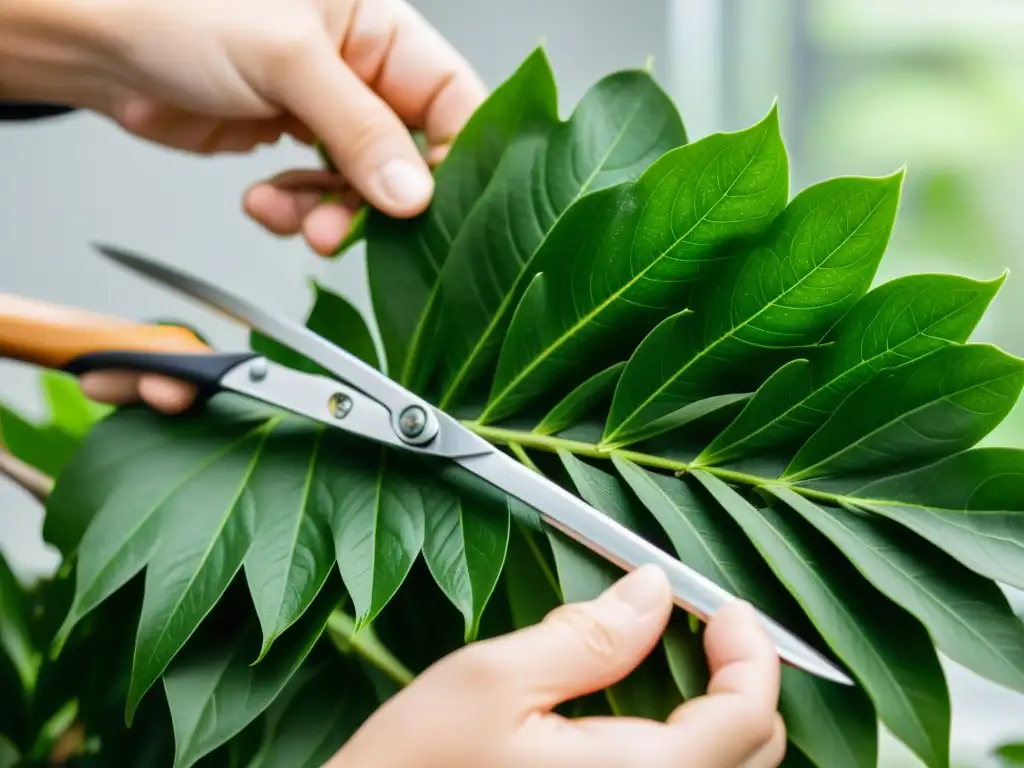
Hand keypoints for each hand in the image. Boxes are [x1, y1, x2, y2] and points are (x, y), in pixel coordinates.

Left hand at [2, 0, 486, 253]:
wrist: (96, 39)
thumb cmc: (179, 6)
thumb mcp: (287, 59)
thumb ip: (360, 130)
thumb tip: (415, 194)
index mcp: (380, 28)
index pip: (452, 99)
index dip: (453, 157)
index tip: (435, 204)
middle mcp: (362, 71)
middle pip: (410, 154)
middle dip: (380, 201)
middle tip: (351, 228)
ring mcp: (326, 110)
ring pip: (363, 186)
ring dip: (333, 215)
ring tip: (298, 221)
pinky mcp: (290, 143)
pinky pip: (318, 195)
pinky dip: (296, 211)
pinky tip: (266, 201)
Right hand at [327, 565, 786, 767]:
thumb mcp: (493, 681)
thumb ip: (588, 636)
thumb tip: (653, 591)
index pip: (749, 716)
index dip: (752, 650)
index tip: (725, 608)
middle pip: (754, 753)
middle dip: (743, 681)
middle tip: (704, 631)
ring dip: (718, 716)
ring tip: (675, 667)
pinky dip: (685, 748)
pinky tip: (639, 720)